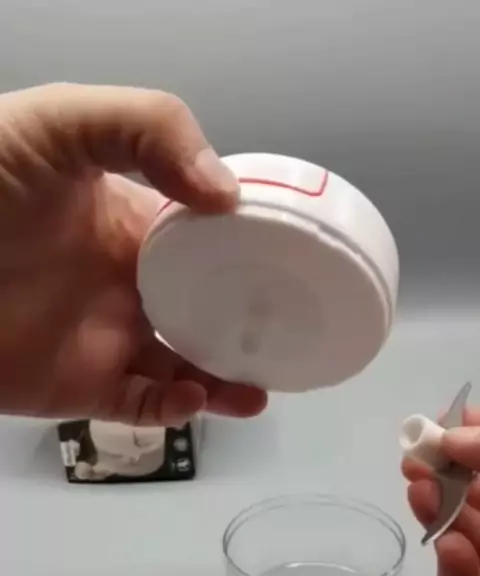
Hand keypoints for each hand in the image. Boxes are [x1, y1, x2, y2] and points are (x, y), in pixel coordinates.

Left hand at [0, 83, 266, 424]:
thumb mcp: (65, 122)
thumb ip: (150, 130)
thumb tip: (227, 196)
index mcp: (133, 225)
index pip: (209, 245)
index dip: (251, 255)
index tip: (294, 263)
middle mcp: (127, 286)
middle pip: (204, 314)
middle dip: (248, 328)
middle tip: (291, 338)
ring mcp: (105, 340)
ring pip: (182, 369)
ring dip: (225, 381)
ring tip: (261, 390)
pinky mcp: (79, 386)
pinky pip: (138, 408)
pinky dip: (172, 411)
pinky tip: (197, 397)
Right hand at [403, 409, 479, 575]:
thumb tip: (454, 435)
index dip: (472, 435)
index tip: (445, 415)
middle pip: (473, 499)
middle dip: (442, 475)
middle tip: (411, 456)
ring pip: (461, 541)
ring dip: (438, 515)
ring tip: (419, 491)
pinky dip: (456, 574)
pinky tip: (452, 550)